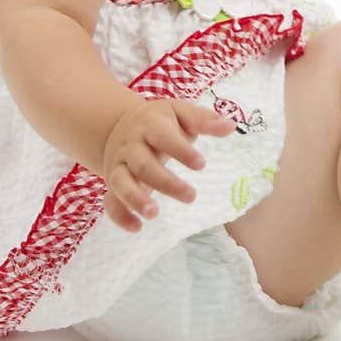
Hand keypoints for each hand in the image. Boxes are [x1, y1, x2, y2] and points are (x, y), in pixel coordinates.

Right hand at [101, 97, 235, 231]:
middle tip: (191, 196)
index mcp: (150, 125)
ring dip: (135, 198)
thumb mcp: (179, 112)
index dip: (181, 150)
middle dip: (166, 182)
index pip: (163, 136)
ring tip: (154, 214)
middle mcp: (132, 146)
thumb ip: (202, 119)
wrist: (119, 125)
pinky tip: (137, 228)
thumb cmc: (158, 122)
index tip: (201, 164)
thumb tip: (230, 126)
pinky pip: (110, 201)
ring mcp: (120, 165)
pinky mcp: (113, 184)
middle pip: (143, 165)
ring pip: (121, 182)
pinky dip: (120, 215)